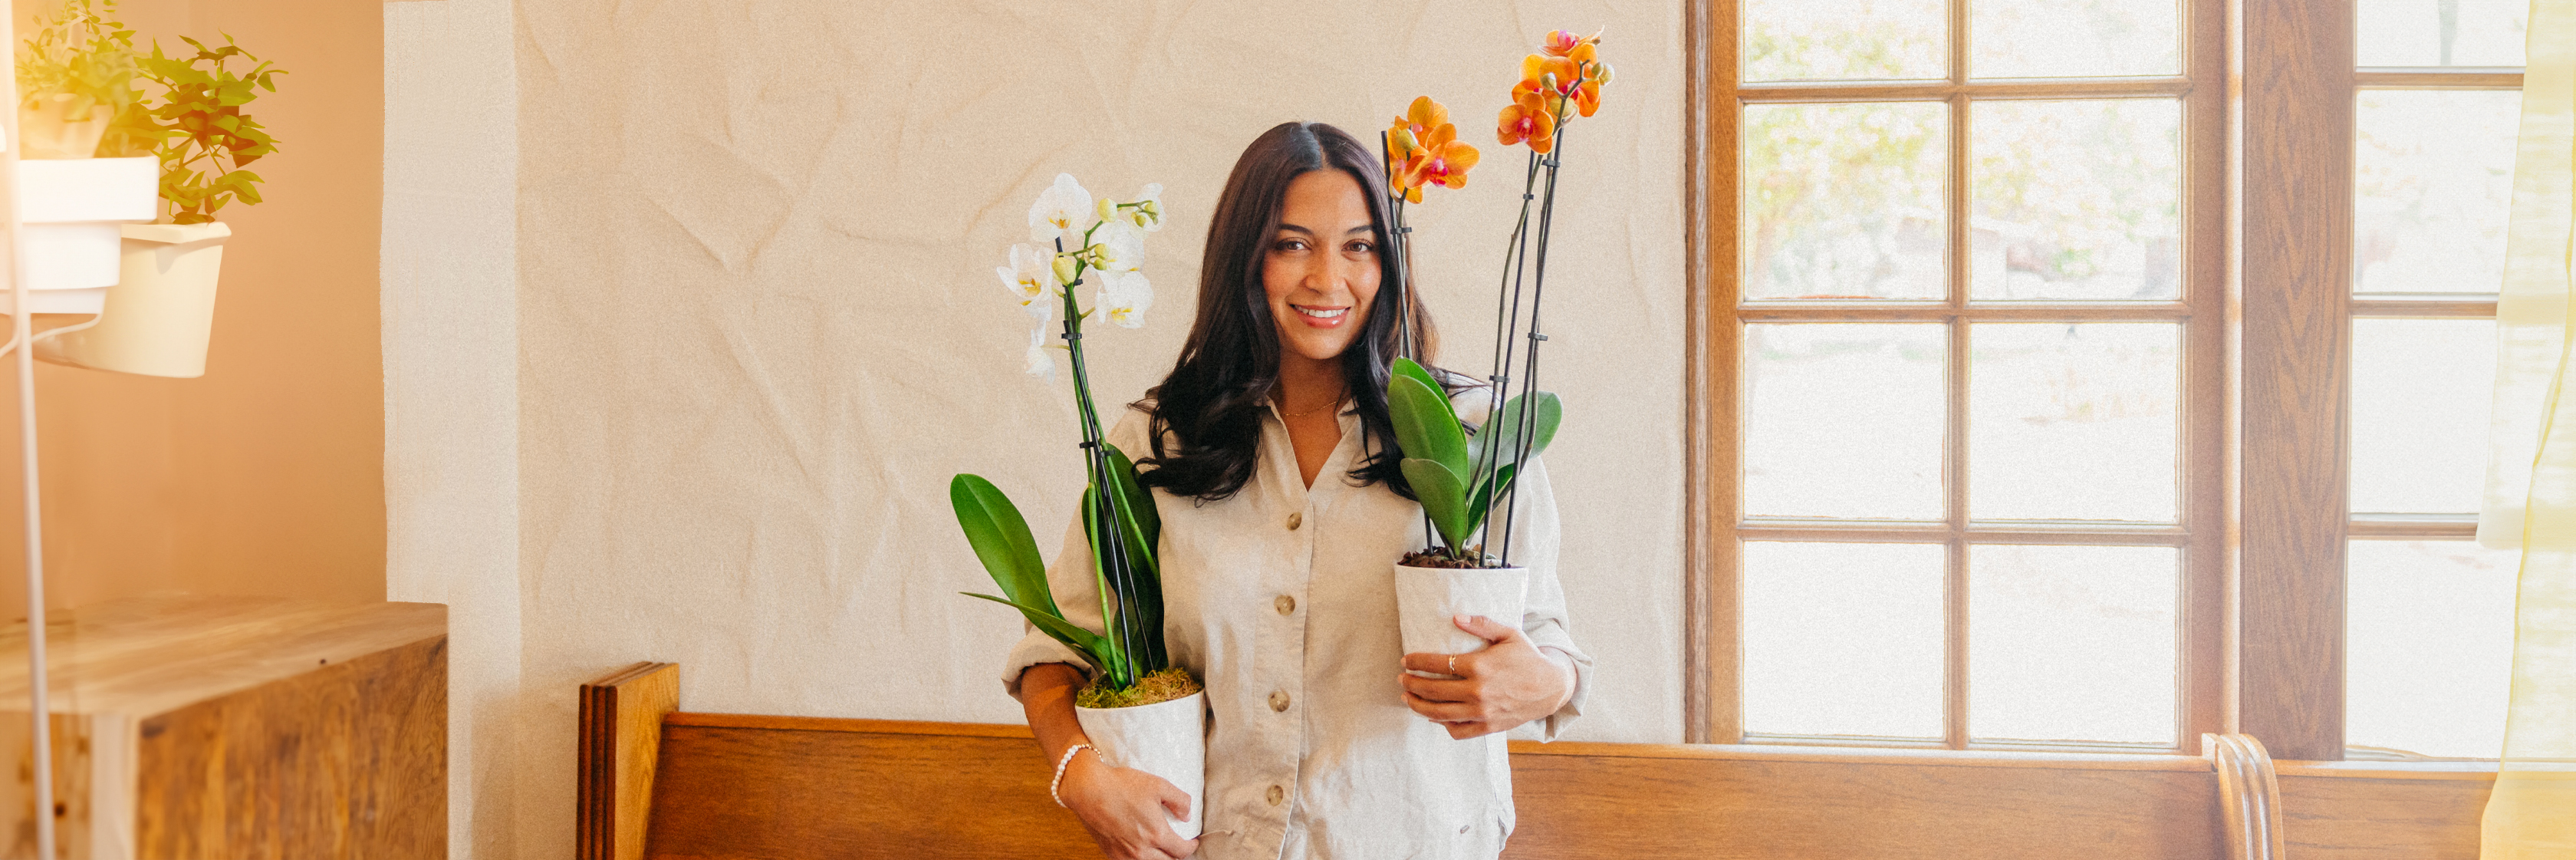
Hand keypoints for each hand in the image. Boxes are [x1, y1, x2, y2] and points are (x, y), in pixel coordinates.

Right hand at [1057, 748, 1198, 859]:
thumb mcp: (1158, 785)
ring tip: (1162, 849)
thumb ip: (1180, 800)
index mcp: (1156, 834)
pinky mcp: (1111, 853)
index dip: (1191, 847)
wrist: (1088, 789)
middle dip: (1177, 855)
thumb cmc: (1121, 785)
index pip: (1182, 851)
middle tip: (1179, 846)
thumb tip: (1187, 815)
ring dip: (1159, 859)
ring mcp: (1125, 854)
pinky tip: (1142, 850)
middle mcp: (1142, 850)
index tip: (1192, 842)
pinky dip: (1141, 859)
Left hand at [1399, 614, 1575, 739]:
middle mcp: (1477, 692)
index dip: (1417, 662)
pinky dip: (1442, 724)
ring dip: (1418, 706)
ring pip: (1439, 714)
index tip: (1406, 660)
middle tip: (1402, 678)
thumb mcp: (1509, 634)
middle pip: (1432, 691)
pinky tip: (1434, 716)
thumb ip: (1482, 624)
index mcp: (1480, 667)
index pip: (1437, 664)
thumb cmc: (1528, 658)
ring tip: (1408, 698)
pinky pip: (1457, 730)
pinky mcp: (1488, 727)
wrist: (1552, 688)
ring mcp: (1482, 712)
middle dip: (1411, 684)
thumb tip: (1455, 617)